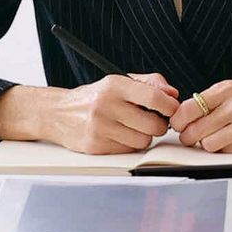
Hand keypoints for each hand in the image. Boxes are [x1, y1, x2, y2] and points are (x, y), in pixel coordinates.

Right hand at [50, 73, 178, 153]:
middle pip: (153, 125)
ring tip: (132, 127)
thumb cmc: (94, 97)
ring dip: (144, 136)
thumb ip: (148, 83)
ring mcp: (100, 128)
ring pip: (143, 141)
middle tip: (153, 120)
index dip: (169, 106)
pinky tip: (119, 135)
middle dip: (159, 125)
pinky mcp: (96, 147)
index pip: (153, 98)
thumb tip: (172, 94)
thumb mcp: (118, 81)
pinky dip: (129, 145)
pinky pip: (128, 151)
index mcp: (114, 86)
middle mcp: (106, 106)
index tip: (172, 109)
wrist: (58, 113)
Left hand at [170, 80, 231, 152]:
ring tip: (219, 138)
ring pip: (208, 144)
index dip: (179, 120)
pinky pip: (227, 152)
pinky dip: (227, 150)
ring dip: (209, 145)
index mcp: (228, 88)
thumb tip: (185, 115)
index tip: (178, 125)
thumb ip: (215, 100)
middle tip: (192, 137)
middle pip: (194, 129)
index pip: (189, 108)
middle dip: (189, 137)